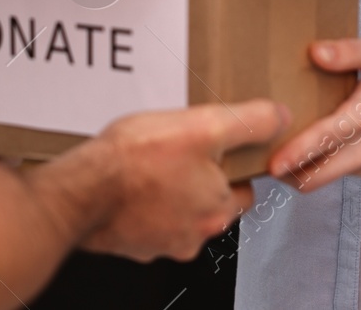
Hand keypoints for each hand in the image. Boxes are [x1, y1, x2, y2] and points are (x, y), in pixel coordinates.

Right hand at [78, 101, 287, 261]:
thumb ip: (250, 122)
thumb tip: (281, 118)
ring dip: (170, 189)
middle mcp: (193, 235)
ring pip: (177, 211)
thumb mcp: (205, 126)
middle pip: (210, 202)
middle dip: (199, 177)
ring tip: (152, 160)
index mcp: (217, 210)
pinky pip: (145, 218)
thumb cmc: (135, 161)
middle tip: (180, 149)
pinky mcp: (129, 242)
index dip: (234, 163)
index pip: (244, 189)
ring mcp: (159, 243)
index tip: (217, 147)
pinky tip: (130, 178)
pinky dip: (141, 201)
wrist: (79, 191)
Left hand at [266, 37, 360, 192]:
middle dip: (290, 172)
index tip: (273, 164)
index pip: (328, 139)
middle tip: (260, 161)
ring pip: (331, 176)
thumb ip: (348, 51)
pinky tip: (316, 146)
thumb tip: (315, 52)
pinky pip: (345, 172)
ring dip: (306, 169)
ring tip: (282, 151)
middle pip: (322, 173)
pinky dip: (326, 165)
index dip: (298, 153)